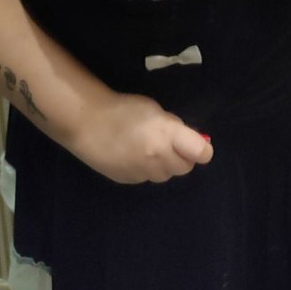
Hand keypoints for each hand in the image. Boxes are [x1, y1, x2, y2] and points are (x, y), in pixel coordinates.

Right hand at [71, 91, 212, 183]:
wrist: (87, 122)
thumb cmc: (123, 108)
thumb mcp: (155, 109)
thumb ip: (174, 126)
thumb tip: (189, 139)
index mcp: (167, 135)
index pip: (200, 153)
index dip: (203, 150)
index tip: (201, 145)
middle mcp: (158, 157)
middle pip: (185, 168)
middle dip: (183, 157)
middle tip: (171, 144)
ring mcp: (143, 173)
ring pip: (166, 175)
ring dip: (166, 165)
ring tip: (150, 148)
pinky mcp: (129, 181)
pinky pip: (148, 178)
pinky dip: (148, 169)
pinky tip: (134, 156)